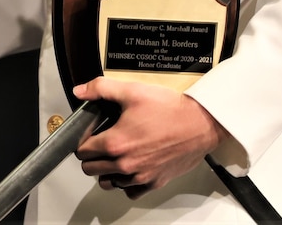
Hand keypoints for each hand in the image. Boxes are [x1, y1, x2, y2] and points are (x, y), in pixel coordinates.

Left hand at [72, 77, 224, 198]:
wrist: (200, 123)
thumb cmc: (170, 109)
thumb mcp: (132, 91)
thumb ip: (101, 88)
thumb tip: (80, 91)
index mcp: (116, 142)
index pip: (83, 151)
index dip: (83, 140)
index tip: (90, 135)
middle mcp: (125, 163)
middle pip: (91, 169)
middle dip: (91, 156)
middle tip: (99, 144)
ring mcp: (140, 175)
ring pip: (108, 183)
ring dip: (106, 171)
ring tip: (113, 156)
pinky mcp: (154, 182)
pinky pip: (130, 192)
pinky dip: (126, 183)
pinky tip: (129, 168)